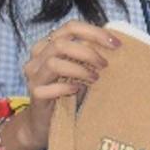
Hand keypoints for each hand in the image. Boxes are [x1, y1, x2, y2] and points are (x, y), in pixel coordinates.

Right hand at [2, 22, 119, 149]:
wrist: (46, 122)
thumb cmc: (68, 92)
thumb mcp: (82, 70)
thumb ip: (91, 56)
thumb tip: (115, 43)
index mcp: (49, 44)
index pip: (71, 27)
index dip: (94, 32)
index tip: (116, 44)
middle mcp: (37, 57)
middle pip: (61, 43)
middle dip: (88, 52)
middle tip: (105, 64)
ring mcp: (34, 75)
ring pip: (54, 62)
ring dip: (79, 69)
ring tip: (95, 78)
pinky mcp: (34, 94)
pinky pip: (49, 87)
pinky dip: (66, 87)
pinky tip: (78, 90)